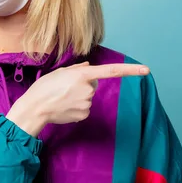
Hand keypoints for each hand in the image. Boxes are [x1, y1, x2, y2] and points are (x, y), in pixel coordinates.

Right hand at [6, 62, 149, 136]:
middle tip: (65, 88)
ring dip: (78, 96)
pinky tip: (64, 107)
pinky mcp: (84, 115)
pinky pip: (84, 108)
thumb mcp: (60, 72)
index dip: (130, 70)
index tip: (146, 70)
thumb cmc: (44, 88)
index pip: (112, 71)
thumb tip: (88, 67)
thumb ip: (77, 69)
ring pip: (88, 97)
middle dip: (83, 85)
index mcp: (83, 75)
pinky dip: (76, 107)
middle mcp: (88, 89)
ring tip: (62, 97)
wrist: (35, 108)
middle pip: (93, 84)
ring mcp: (87, 103)